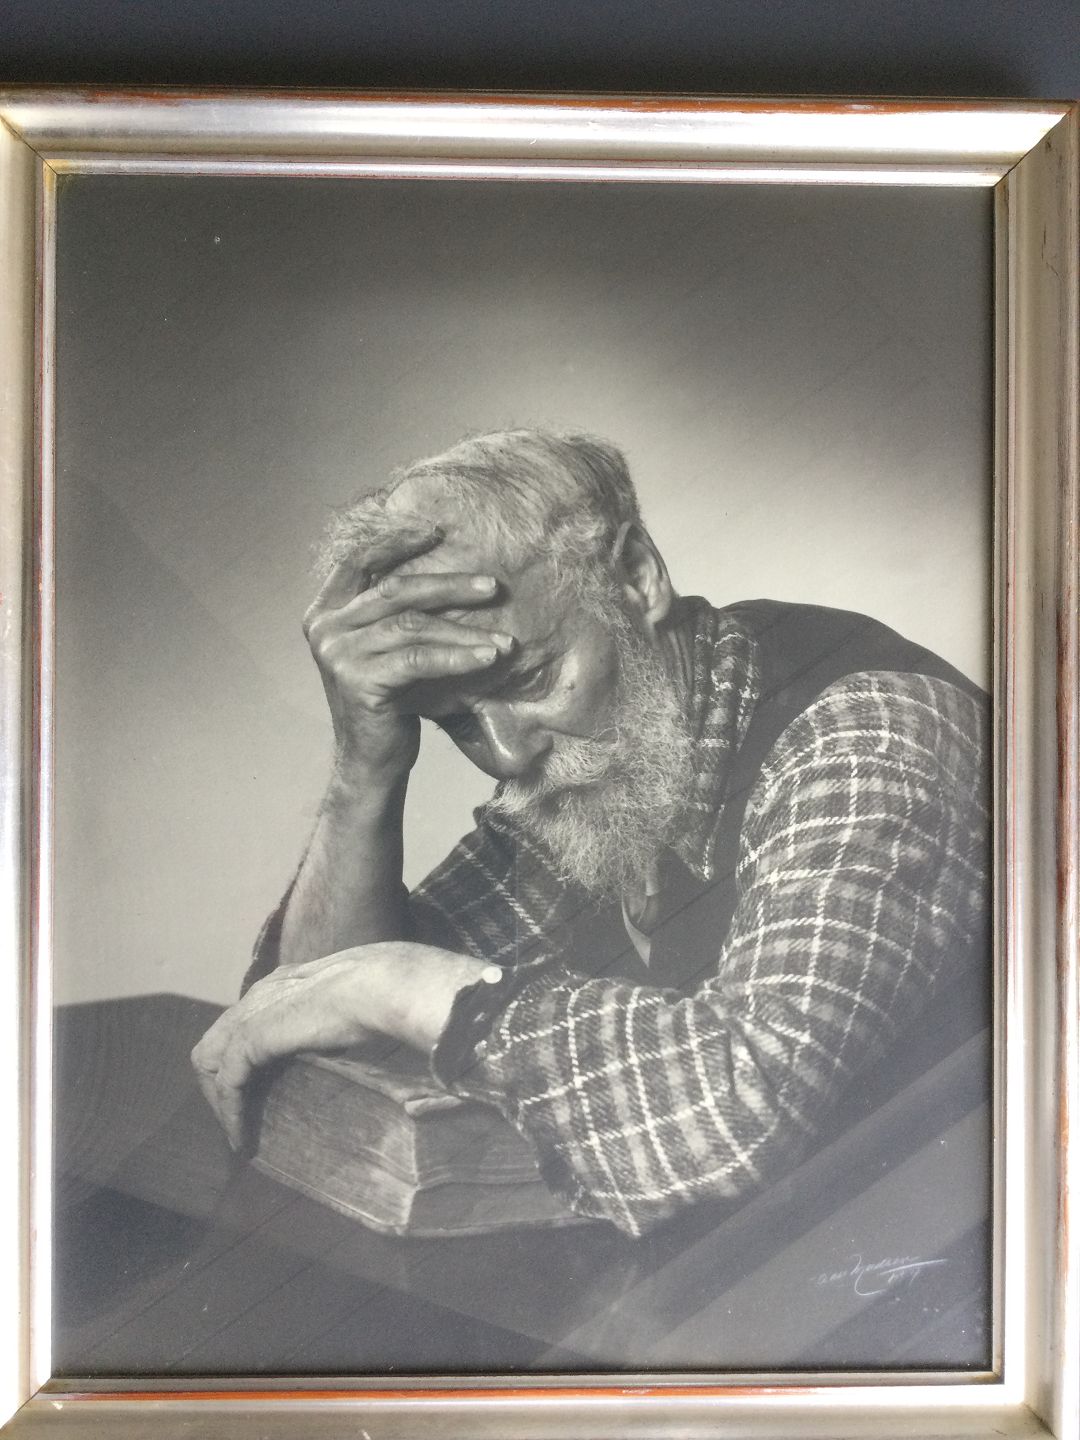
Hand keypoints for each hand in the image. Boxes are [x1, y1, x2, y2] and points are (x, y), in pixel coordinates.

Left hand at [191, 942, 487, 1148]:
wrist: (385, 985)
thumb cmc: (389, 993)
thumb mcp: (359, 1006)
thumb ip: (346, 1021)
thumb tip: (365, 1047)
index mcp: (287, 980)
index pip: (247, 1016)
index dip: (245, 1052)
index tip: (258, 1087)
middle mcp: (263, 992)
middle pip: (217, 1037)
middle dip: (220, 1078)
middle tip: (240, 1116)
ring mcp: (253, 1013)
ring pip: (210, 1059)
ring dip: (218, 1098)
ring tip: (237, 1132)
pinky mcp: (252, 1039)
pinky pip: (226, 1081)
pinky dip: (229, 1112)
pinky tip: (242, 1138)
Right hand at [302, 528, 513, 782]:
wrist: (371, 761)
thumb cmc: (389, 701)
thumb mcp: (386, 649)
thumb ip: (395, 614)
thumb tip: (455, 575)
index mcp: (325, 612)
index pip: (358, 561)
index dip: (396, 541)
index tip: (437, 530)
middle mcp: (325, 629)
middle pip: (394, 590)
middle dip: (449, 585)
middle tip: (492, 586)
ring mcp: (339, 654)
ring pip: (412, 626)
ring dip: (464, 629)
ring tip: (503, 639)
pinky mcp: (360, 681)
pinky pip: (419, 659)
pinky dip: (457, 656)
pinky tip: (488, 657)